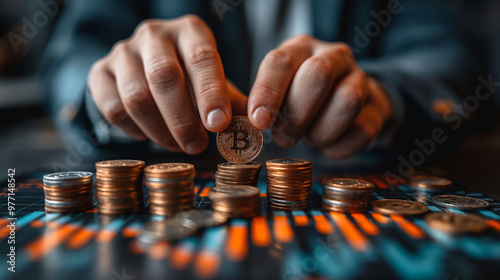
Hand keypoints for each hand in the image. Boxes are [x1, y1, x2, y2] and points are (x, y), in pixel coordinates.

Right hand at [88, 15, 246, 153]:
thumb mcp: (214, 84)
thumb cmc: (190, 79)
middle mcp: (154, 34)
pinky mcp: (99, 72)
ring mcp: (123, 52)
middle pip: (164, 76)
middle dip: (183, 118)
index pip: (202, 57)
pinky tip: (153, 137)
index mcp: (189, 31)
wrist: (145, 68)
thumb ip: (232, 104)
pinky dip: (135, 131)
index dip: (211, 92)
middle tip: (198, 145)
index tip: (219, 124)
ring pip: (137, 96)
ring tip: (179, 146)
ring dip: (160, 130)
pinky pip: (113, 108)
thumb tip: (254, 128)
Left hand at [248, 35, 392, 158]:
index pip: (281, 61)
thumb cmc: (300, 98)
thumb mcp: (279, 93)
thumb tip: (253, 124)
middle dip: (296, 114)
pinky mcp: (377, 107)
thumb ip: (265, 104)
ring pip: (346, 101)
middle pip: (317, 76)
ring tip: (309, 138)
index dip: (268, 92)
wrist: (349, 101)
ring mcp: (360, 79)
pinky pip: (361, 131)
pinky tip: (328, 145)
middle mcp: (333, 56)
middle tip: (284, 137)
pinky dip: (338, 147)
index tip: (259, 121)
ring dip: (320, 131)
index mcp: (301, 48)